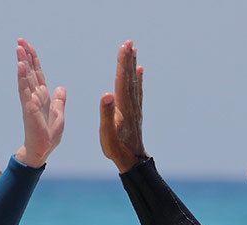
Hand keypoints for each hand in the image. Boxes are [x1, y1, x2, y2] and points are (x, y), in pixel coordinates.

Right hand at [14, 38, 65, 167]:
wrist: (41, 151)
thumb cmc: (48, 136)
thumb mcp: (59, 115)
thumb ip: (59, 101)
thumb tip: (60, 88)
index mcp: (43, 97)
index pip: (38, 75)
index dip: (35, 61)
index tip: (29, 47)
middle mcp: (34, 97)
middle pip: (30, 72)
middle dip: (26, 56)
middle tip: (20, 41)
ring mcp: (30, 101)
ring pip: (25, 78)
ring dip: (22, 62)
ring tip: (19, 48)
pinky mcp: (29, 108)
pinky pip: (25, 89)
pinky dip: (22, 77)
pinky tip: (20, 66)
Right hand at [100, 40, 148, 172]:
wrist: (132, 160)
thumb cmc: (116, 148)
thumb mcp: (107, 133)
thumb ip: (106, 114)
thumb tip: (106, 94)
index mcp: (123, 106)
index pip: (122, 79)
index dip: (122, 62)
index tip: (124, 47)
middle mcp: (131, 104)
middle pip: (129, 77)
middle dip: (128, 59)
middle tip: (129, 42)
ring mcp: (134, 107)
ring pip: (134, 82)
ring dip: (132, 66)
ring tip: (133, 51)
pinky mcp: (135, 112)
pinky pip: (137, 91)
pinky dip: (138, 79)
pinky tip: (139, 72)